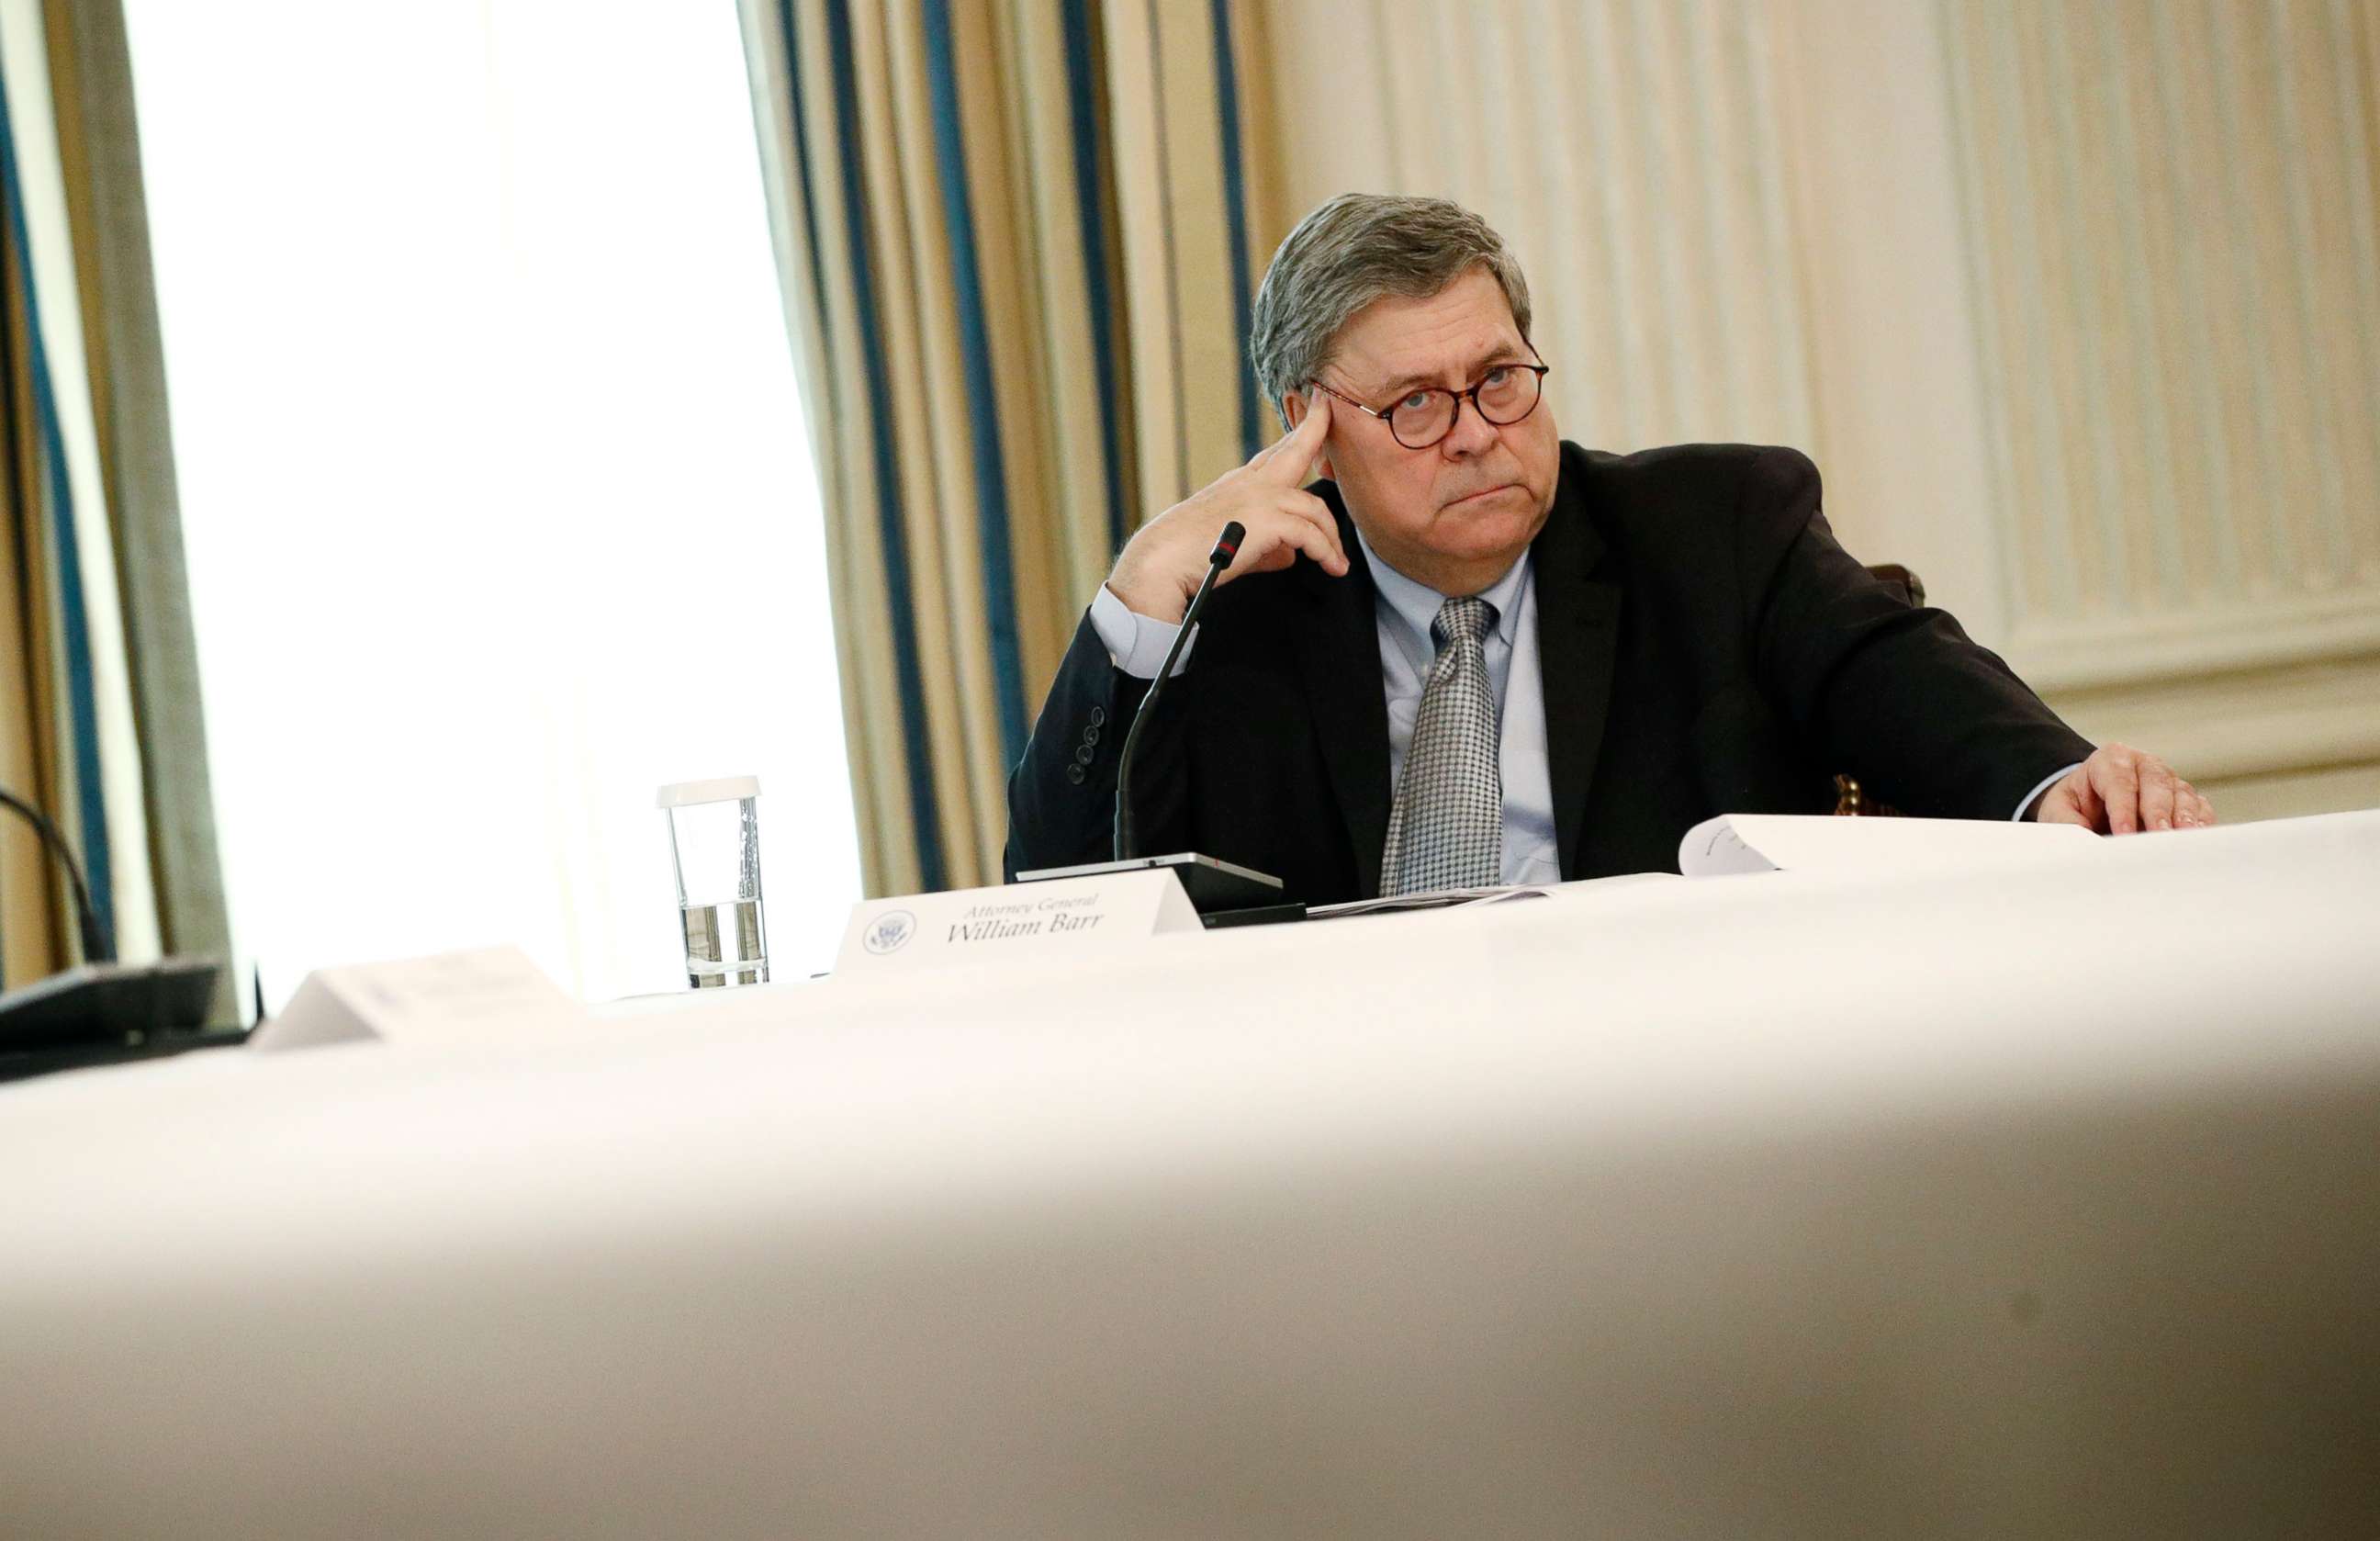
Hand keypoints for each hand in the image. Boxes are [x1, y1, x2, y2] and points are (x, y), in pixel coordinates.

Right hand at [1105, 396, 1346, 622]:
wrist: (1164, 560)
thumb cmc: (1189, 554)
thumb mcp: (1235, 544)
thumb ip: (1267, 547)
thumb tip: (1291, 555)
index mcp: (1240, 484)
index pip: (1274, 454)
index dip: (1297, 432)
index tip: (1314, 410)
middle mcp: (1251, 484)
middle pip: (1295, 451)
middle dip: (1316, 426)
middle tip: (1329, 408)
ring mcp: (1261, 498)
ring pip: (1315, 508)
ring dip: (1331, 537)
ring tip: (1338, 562)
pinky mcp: (1268, 520)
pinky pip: (1311, 535)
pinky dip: (1325, 552)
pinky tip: (1331, 566)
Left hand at [2034, 742, 2215, 833]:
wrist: (2092, 801)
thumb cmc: (2077, 804)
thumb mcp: (2060, 808)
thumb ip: (2067, 821)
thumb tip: (2084, 840)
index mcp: (2110, 759)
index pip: (2119, 783)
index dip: (2123, 809)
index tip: (2123, 833)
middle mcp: (2144, 764)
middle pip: (2156, 785)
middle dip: (2158, 812)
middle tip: (2159, 837)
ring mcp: (2168, 780)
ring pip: (2182, 795)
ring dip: (2184, 818)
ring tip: (2183, 840)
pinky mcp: (2184, 797)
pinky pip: (2199, 807)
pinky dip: (2200, 822)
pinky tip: (2198, 838)